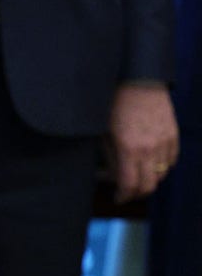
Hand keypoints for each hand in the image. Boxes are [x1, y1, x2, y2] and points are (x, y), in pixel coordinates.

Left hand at [108, 82, 178, 202]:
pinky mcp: (173, 134)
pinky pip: (171, 160)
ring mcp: (164, 141)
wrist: (136, 78)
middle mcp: (149, 148)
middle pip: (149, 185)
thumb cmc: (112, 102)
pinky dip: (161, 166)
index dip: (123, 196)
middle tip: (127, 191)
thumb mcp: (103, 131)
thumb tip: (112, 176)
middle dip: (137, 193)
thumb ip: (109, 156)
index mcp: (127, 148)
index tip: (118, 197)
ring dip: (149, 179)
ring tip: (136, 174)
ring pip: (161, 174)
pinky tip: (150, 161)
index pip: (130, 184)